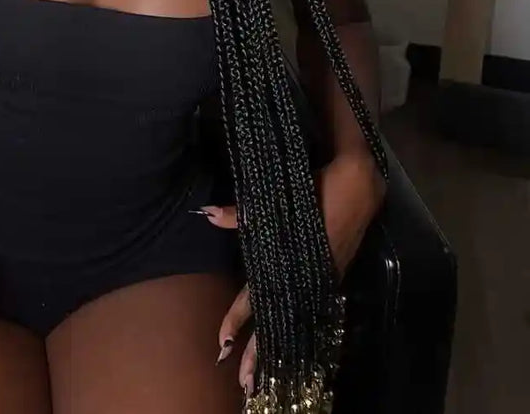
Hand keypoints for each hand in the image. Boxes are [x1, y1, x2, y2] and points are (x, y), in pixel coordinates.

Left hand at [201, 154, 385, 395]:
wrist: (361, 186)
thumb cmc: (317, 189)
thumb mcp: (279, 199)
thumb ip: (243, 211)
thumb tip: (208, 216)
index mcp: (290, 261)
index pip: (259, 296)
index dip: (240, 317)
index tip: (223, 341)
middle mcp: (304, 277)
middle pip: (277, 319)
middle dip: (260, 350)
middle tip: (243, 381)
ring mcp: (320, 279)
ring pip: (292, 318)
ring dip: (275, 345)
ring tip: (259, 373)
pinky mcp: (330, 276)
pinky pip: (305, 309)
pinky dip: (294, 326)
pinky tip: (288, 342)